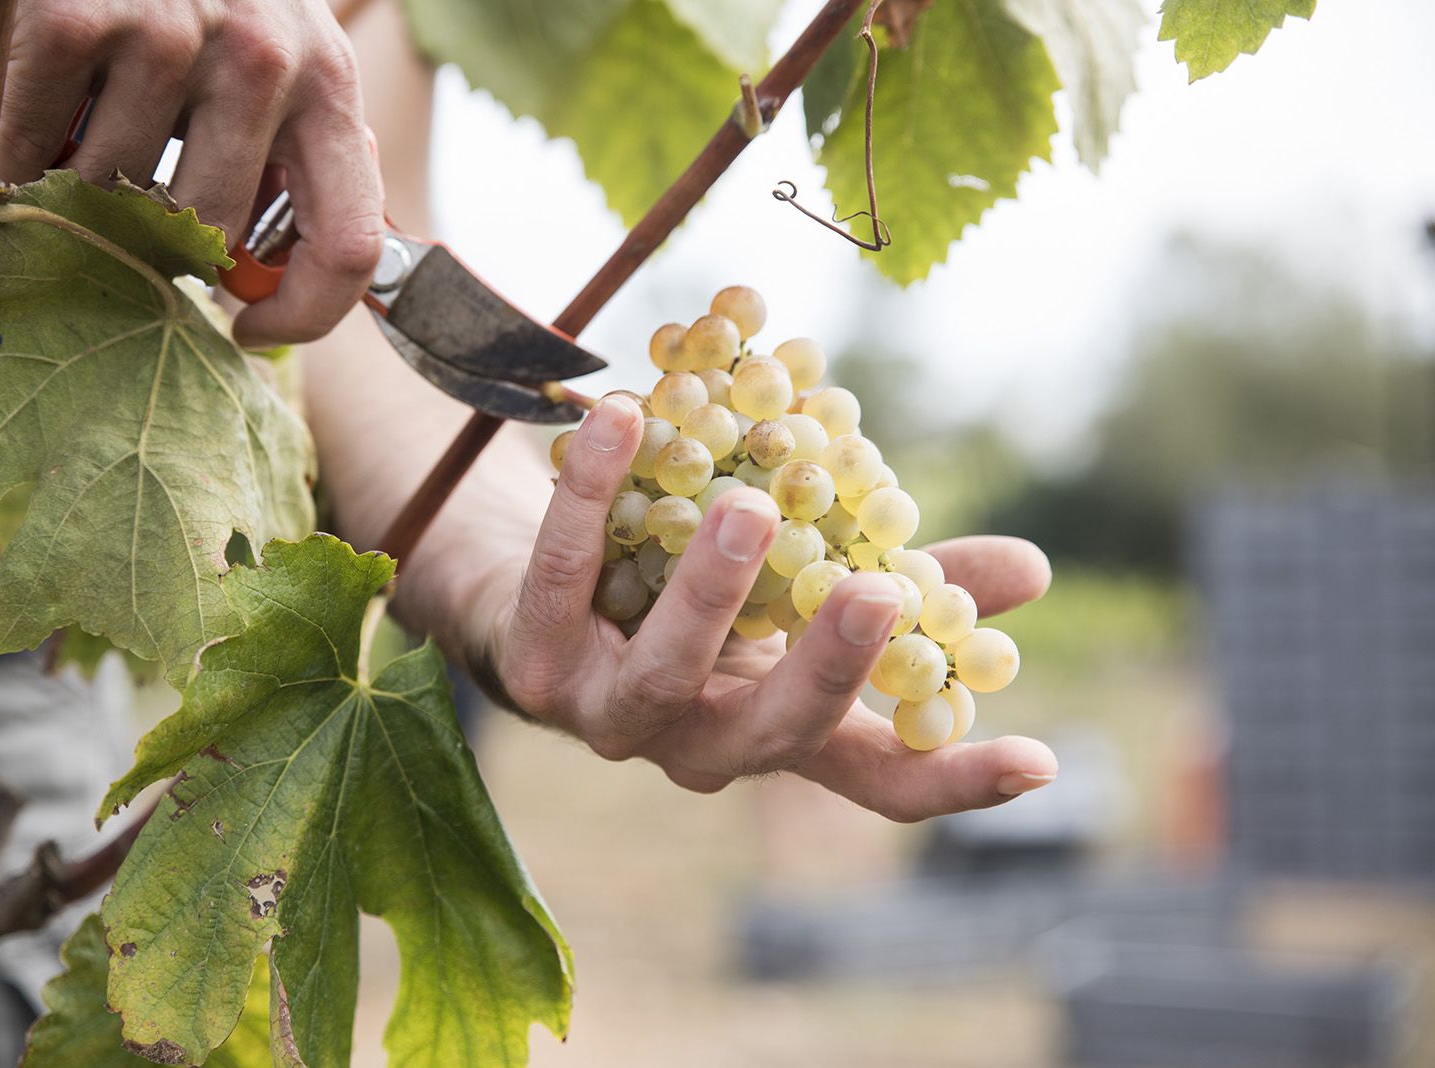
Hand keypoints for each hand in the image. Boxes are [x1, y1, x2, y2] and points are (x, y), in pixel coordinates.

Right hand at [0, 0, 382, 347]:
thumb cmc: (216, 3)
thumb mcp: (287, 74)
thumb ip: (289, 169)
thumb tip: (255, 290)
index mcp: (332, 90)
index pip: (350, 247)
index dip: (304, 318)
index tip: (249, 333)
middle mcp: (267, 62)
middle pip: (213, 235)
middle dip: (164, 247)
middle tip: (133, 221)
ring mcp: (174, 35)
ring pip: (117, 197)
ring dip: (86, 191)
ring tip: (87, 142)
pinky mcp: (79, 17)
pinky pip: (38, 140)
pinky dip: (22, 148)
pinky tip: (38, 120)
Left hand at [482, 396, 1058, 821]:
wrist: (526, 587)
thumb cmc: (687, 591)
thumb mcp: (799, 583)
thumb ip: (900, 579)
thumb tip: (1033, 570)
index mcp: (775, 727)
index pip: (877, 780)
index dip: (955, 780)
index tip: (1042, 759)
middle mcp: (698, 742)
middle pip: (775, 733)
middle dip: (828, 670)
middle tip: (876, 594)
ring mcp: (609, 713)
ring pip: (667, 670)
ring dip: (710, 590)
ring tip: (751, 509)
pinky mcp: (531, 662)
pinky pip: (562, 577)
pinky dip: (591, 498)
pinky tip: (623, 420)